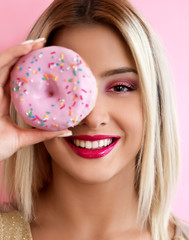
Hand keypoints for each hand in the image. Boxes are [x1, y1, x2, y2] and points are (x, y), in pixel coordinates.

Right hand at [0, 39, 70, 160]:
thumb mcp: (23, 139)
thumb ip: (43, 134)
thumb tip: (67, 130)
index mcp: (4, 102)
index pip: (16, 81)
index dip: (28, 70)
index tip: (45, 64)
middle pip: (11, 68)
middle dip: (26, 55)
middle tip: (44, 46)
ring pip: (5, 62)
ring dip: (21, 49)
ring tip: (38, 42)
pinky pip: (0, 65)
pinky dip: (12, 54)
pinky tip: (26, 48)